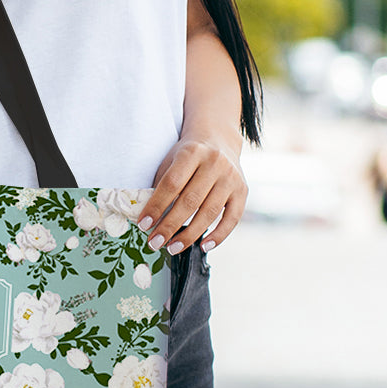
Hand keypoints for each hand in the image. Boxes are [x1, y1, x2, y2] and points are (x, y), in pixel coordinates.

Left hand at [136, 134, 247, 253]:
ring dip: (189, 235)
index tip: (143, 225)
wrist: (218, 139)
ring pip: (209, 213)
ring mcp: (231, 177)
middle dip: (169, 226)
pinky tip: (204, 247)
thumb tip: (149, 219)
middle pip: (190, 201)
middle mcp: (214, 163)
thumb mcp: (171, 161)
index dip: (156, 206)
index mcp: (192, 152)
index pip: (171, 184)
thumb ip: (161, 185)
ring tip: (172, 248)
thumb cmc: (187, 156)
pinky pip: (232, 218)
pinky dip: (219, 235)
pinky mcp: (243, 190)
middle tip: (154, 242)